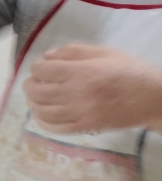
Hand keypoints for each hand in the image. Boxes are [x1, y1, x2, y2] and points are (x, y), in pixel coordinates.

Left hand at [23, 44, 161, 133]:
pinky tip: (43, 114)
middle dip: (30, 85)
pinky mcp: (86, 128)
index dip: (37, 68)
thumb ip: (73, 52)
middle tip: (34, 83)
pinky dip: (43, 121)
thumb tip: (46, 56)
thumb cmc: (130, 72)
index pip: (42, 71)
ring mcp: (80, 113)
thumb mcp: (104, 53)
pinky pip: (54, 128)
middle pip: (37, 92)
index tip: (42, 68)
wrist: (153, 98)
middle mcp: (77, 93)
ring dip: (33, 103)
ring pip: (42, 111)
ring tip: (37, 98)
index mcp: (82, 72)